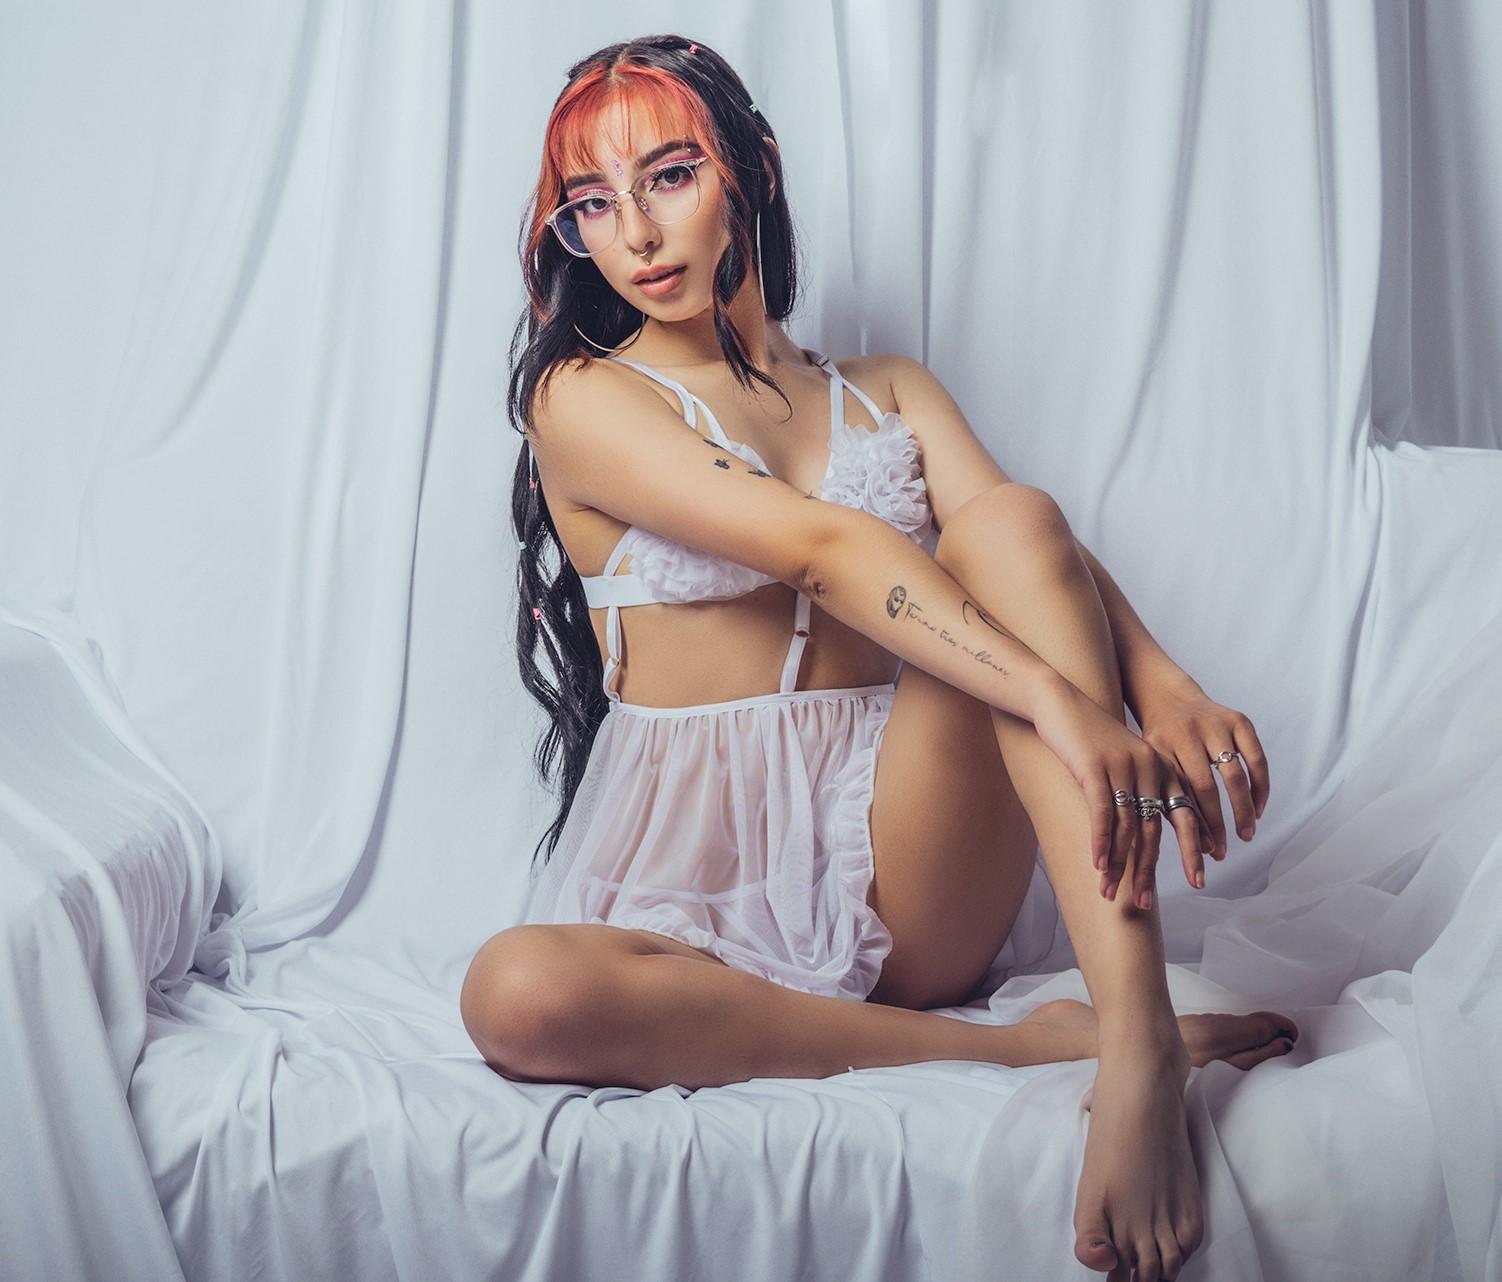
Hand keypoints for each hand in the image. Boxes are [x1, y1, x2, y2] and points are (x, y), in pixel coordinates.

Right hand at [1031, 680, 1209, 907]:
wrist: (1060, 703)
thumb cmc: (1088, 739)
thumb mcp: (1120, 764)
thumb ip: (1136, 792)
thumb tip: (1143, 833)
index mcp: (1162, 767)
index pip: (1185, 814)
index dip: (1193, 848)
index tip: (1199, 879)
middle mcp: (1149, 767)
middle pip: (1155, 828)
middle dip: (1150, 869)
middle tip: (1147, 902)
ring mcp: (1123, 767)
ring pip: (1126, 826)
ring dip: (1118, 865)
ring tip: (1110, 894)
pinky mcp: (1095, 766)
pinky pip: (1102, 813)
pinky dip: (1101, 843)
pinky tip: (1098, 866)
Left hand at [1134, 677, 1269, 889]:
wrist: (1168, 698)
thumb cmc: (1158, 744)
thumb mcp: (1151, 766)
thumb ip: (1166, 799)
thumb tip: (1197, 848)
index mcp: (1160, 749)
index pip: (1178, 796)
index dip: (1192, 828)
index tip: (1203, 856)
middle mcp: (1187, 735)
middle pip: (1205, 788)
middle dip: (1217, 824)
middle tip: (1225, 853)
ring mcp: (1215, 726)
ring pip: (1234, 775)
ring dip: (1243, 808)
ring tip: (1246, 833)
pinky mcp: (1239, 720)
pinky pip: (1256, 758)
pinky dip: (1260, 785)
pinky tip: (1258, 807)